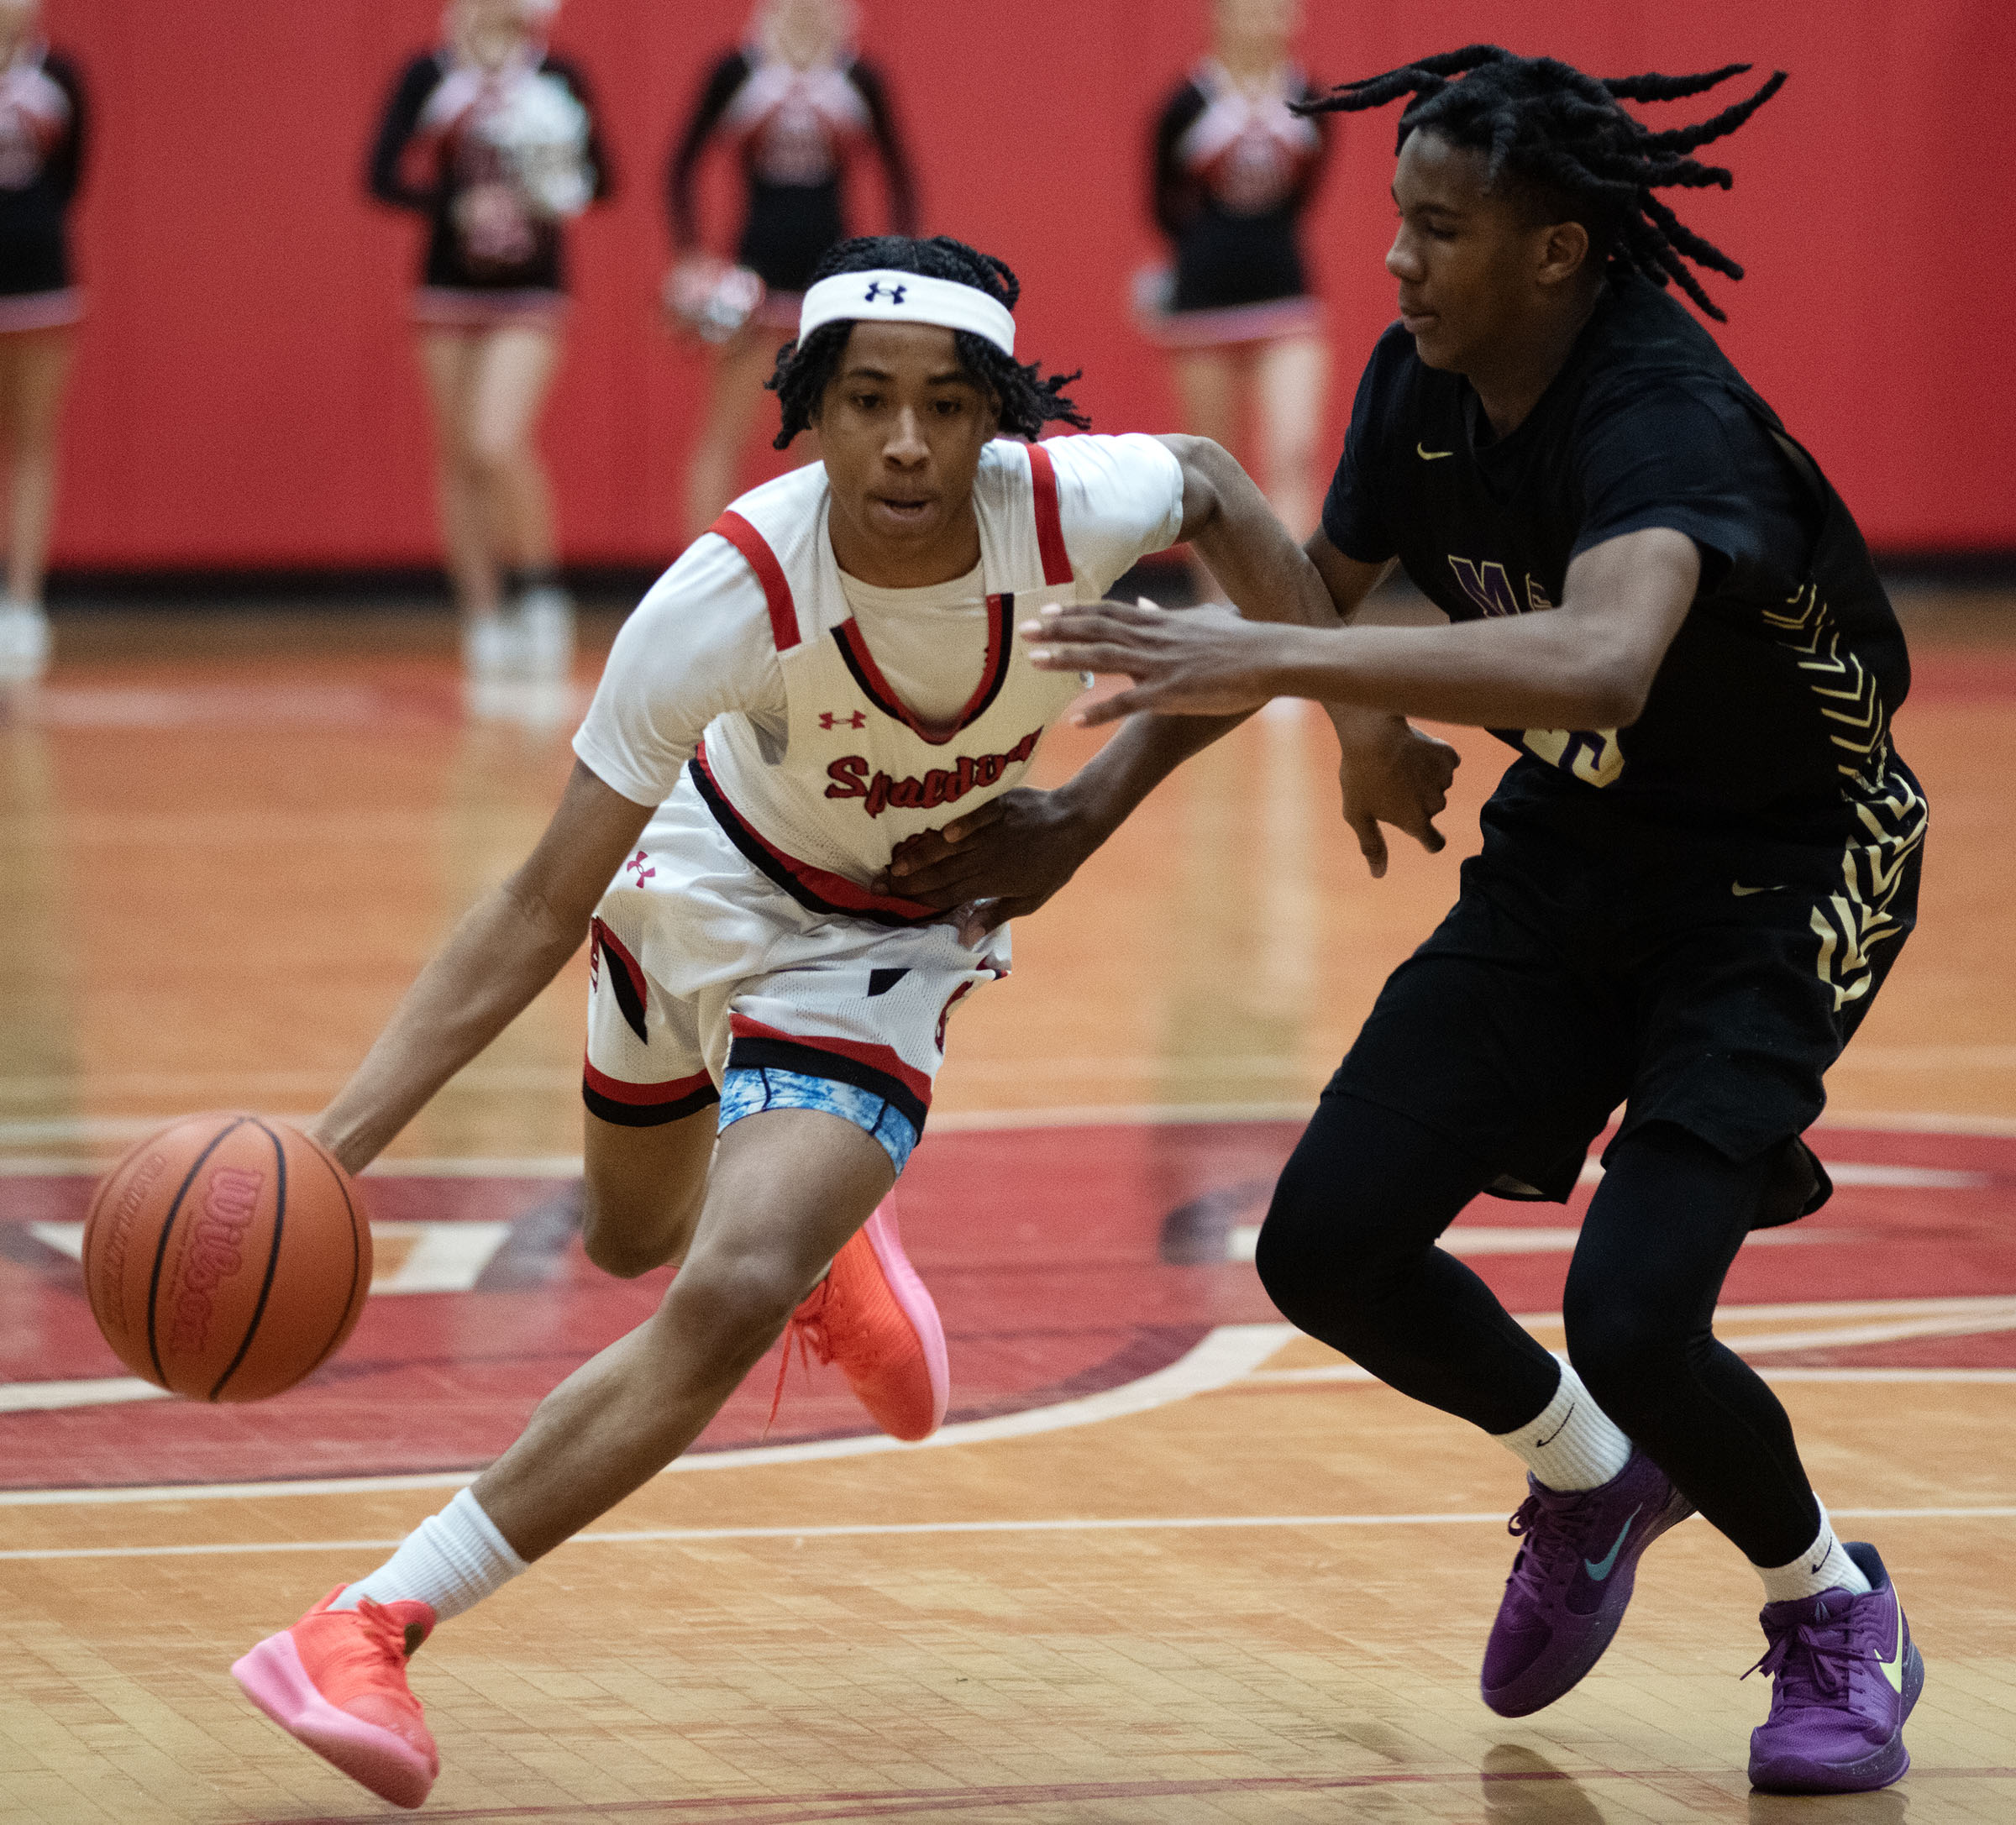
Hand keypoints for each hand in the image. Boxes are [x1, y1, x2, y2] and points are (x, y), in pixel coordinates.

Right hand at [873, 787, 1101, 944]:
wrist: (1075, 822)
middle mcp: (986, 859)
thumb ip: (994, 915)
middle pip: (940, 873)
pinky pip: (973, 817)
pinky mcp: (996, 807)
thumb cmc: (1053, 865)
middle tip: (878, 884)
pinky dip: (958, 825)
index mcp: (990, 882)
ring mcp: (990, 832)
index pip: (947, 895)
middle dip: (907, 880)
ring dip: (922, 855)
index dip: (919, 900)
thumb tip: (965, 938)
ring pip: (949, 847)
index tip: (892, 902)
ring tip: (894, 862)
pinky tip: (939, 831)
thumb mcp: (1030, 900)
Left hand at [1024, 600, 1287, 725]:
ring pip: (1104, 659)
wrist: (1270, 657)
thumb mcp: (1202, 619)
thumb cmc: (1241, 640)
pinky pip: (1128, 704)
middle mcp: (1153, 639)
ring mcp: (1160, 665)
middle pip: (1096, 630)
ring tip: (1034, 662)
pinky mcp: (1171, 693)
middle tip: (1023, 630)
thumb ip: (1167, 614)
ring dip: (1067, 660)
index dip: (1074, 612)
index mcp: (1158, 622)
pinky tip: (1074, 722)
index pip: (1107, 612)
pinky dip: (1100, 712)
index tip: (1045, 611)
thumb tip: (1144, 604)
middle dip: (1058, 630)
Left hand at [1329, 707, 1459, 878]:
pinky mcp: (1449, 756)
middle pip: (1431, 809)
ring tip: (1399, 763)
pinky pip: (1445, 763)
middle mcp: (1436, 804)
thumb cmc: (1360, 775)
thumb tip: (1378, 875)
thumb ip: (1371, 846)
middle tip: (1390, 782)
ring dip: (1423, 778)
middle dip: (1416, 800)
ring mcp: (1444, 779)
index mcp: (1416, 821)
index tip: (1424, 835)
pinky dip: (1433, 758)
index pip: (1434, 843)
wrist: (1373, 731)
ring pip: (1438, 785)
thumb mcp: (1357, 814)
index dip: (1429, 840)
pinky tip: (1414, 750)